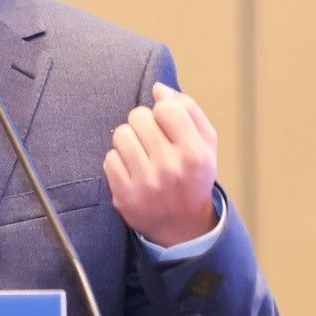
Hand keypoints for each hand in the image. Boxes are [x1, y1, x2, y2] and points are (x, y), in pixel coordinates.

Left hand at [102, 82, 218, 247]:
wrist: (184, 228)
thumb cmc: (193, 176)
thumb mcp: (206, 143)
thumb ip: (187, 109)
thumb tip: (157, 88)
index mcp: (194, 154)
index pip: (166, 108)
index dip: (163, 111)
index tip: (167, 124)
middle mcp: (170, 169)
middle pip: (138, 117)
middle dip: (143, 123)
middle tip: (153, 140)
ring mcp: (146, 184)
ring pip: (120, 135)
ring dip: (129, 140)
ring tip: (142, 154)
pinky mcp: (124, 196)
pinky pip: (109, 159)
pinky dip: (119, 161)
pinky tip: (133, 171)